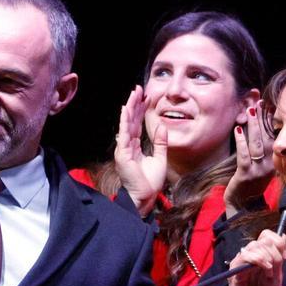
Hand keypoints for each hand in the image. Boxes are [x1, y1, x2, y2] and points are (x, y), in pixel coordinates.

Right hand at [113, 85, 167, 215]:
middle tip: (138, 88)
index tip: (146, 96)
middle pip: (131, 120)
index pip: (137, 124)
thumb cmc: (150, 182)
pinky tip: (126, 110)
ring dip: (130, 108)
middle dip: (135, 104)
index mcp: (135, 146)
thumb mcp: (159, 157)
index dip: (141, 110)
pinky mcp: (123, 153)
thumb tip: (162, 126)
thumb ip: (160, 142)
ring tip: (133, 94)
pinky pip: (124, 134)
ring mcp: (123, 148)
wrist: (145, 196)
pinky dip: (125, 121)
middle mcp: (127, 145)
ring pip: (127, 124)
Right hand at [222, 229, 285, 285]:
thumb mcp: (277, 276)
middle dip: (274, 252)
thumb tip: (284, 236)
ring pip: (254, 245)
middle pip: (263, 239)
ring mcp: (242, 261)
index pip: (266, 235)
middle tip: (275, 269)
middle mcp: (250, 256)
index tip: (285, 257)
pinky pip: (245, 255)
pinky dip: (258, 259)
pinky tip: (265, 269)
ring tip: (269, 272)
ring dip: (267, 257)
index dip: (278, 241)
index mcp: (260, 255)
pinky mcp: (235, 269)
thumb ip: (279, 257)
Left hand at [223, 102, 273, 216]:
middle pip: (268, 137)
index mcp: (275, 162)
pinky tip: (238, 130)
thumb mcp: (260, 166)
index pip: (275, 137)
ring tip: (250, 110)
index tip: (269, 105)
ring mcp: (259, 170)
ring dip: (254, 126)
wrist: (243, 207)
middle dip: (263, 118)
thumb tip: (258, 129)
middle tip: (259, 102)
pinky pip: (244, 155)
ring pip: (257, 144)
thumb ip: (262, 150)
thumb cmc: (249, 184)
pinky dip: (241, 142)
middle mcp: (270, 165)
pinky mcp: (246, 175)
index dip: (272, 121)